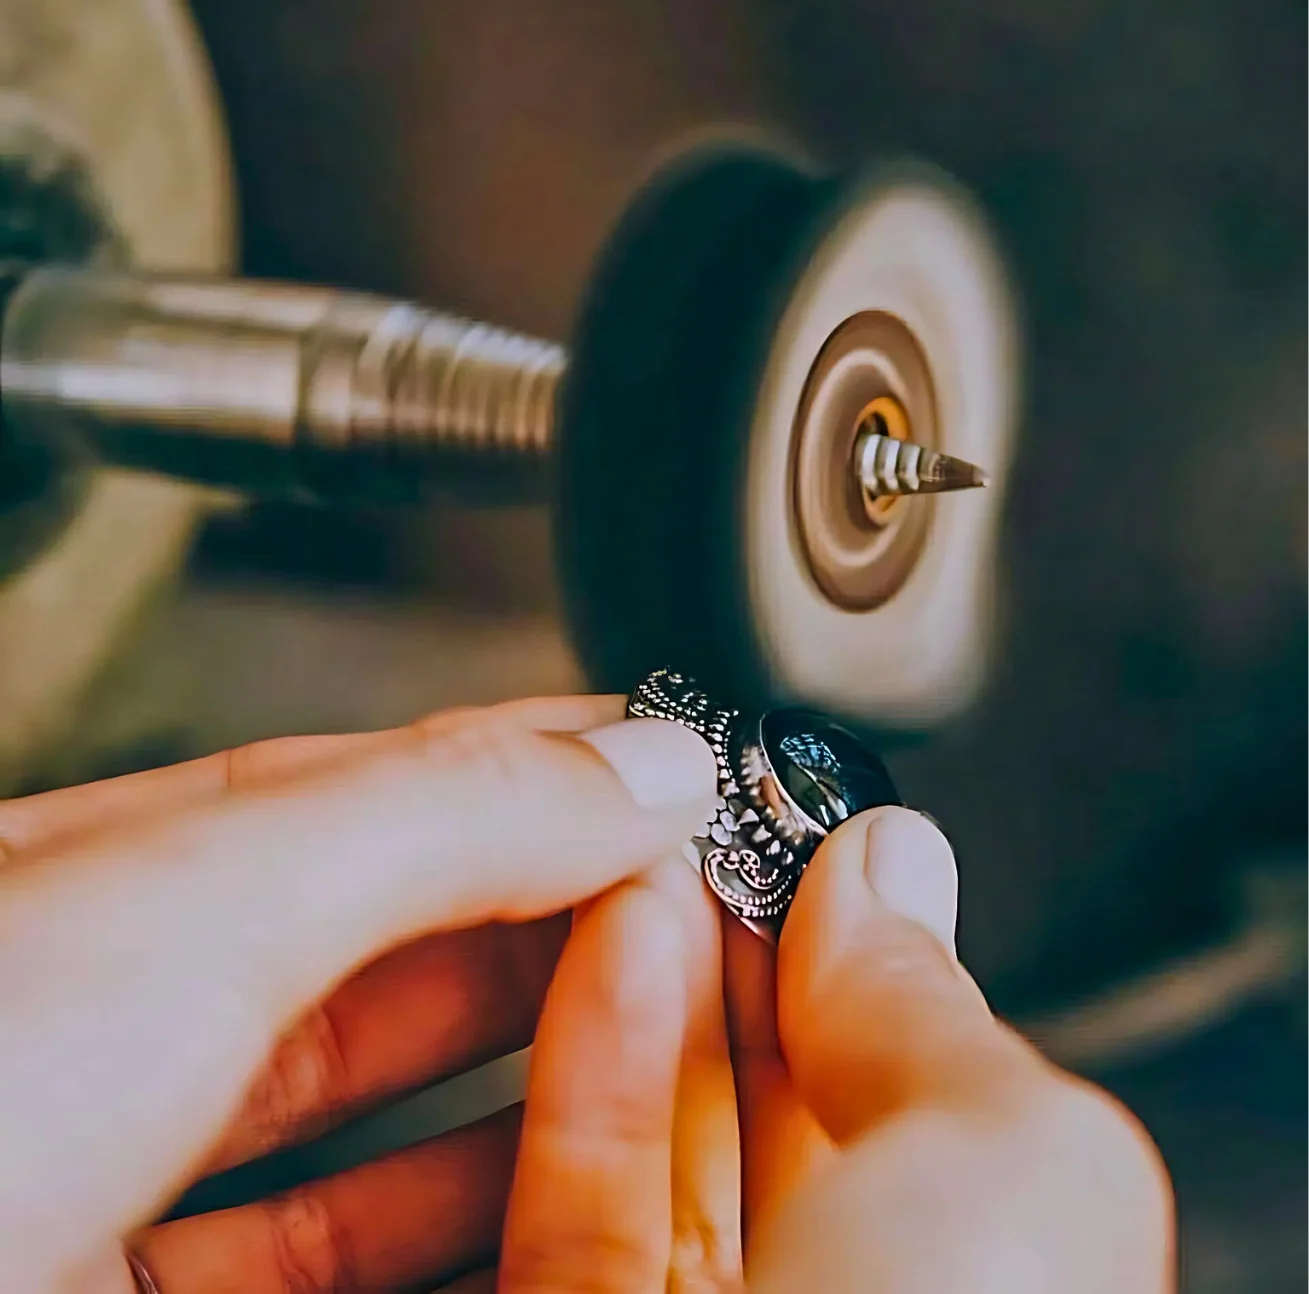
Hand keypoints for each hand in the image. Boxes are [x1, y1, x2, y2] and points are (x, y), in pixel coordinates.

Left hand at [0, 696, 717, 1291]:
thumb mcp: (202, 901)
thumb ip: (437, 816)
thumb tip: (638, 756)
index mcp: (135, 873)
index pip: (394, 784)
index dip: (550, 765)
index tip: (679, 770)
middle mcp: (134, 1013)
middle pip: (412, 942)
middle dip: (576, 910)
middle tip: (715, 898)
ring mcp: (141, 1179)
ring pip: (398, 1112)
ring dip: (550, 1070)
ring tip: (681, 1027)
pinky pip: (363, 1254)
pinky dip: (482, 1223)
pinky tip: (564, 1200)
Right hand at [498, 807, 1174, 1292]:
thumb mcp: (1012, 1167)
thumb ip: (935, 1008)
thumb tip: (887, 859)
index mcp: (989, 1261)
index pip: (912, 1060)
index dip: (850, 926)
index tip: (789, 813)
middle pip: (784, 1081)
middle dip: (740, 932)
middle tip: (699, 810)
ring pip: (677, 1120)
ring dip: (656, 966)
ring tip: (640, 847)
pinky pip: (590, 1183)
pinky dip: (594, 1049)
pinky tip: (609, 940)